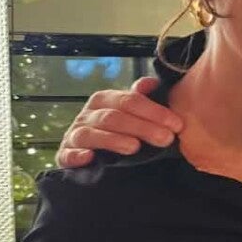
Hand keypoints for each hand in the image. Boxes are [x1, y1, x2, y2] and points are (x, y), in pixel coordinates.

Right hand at [55, 76, 183, 167]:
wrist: (89, 152)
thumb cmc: (117, 129)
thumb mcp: (130, 112)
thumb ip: (141, 98)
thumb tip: (152, 83)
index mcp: (105, 99)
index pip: (130, 100)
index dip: (155, 112)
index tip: (177, 124)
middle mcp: (88, 114)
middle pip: (114, 117)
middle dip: (141, 127)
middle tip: (166, 138)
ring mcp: (74, 134)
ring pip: (91, 134)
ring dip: (113, 139)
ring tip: (134, 147)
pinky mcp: (65, 155)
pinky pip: (67, 154)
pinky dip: (77, 156)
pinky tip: (90, 158)